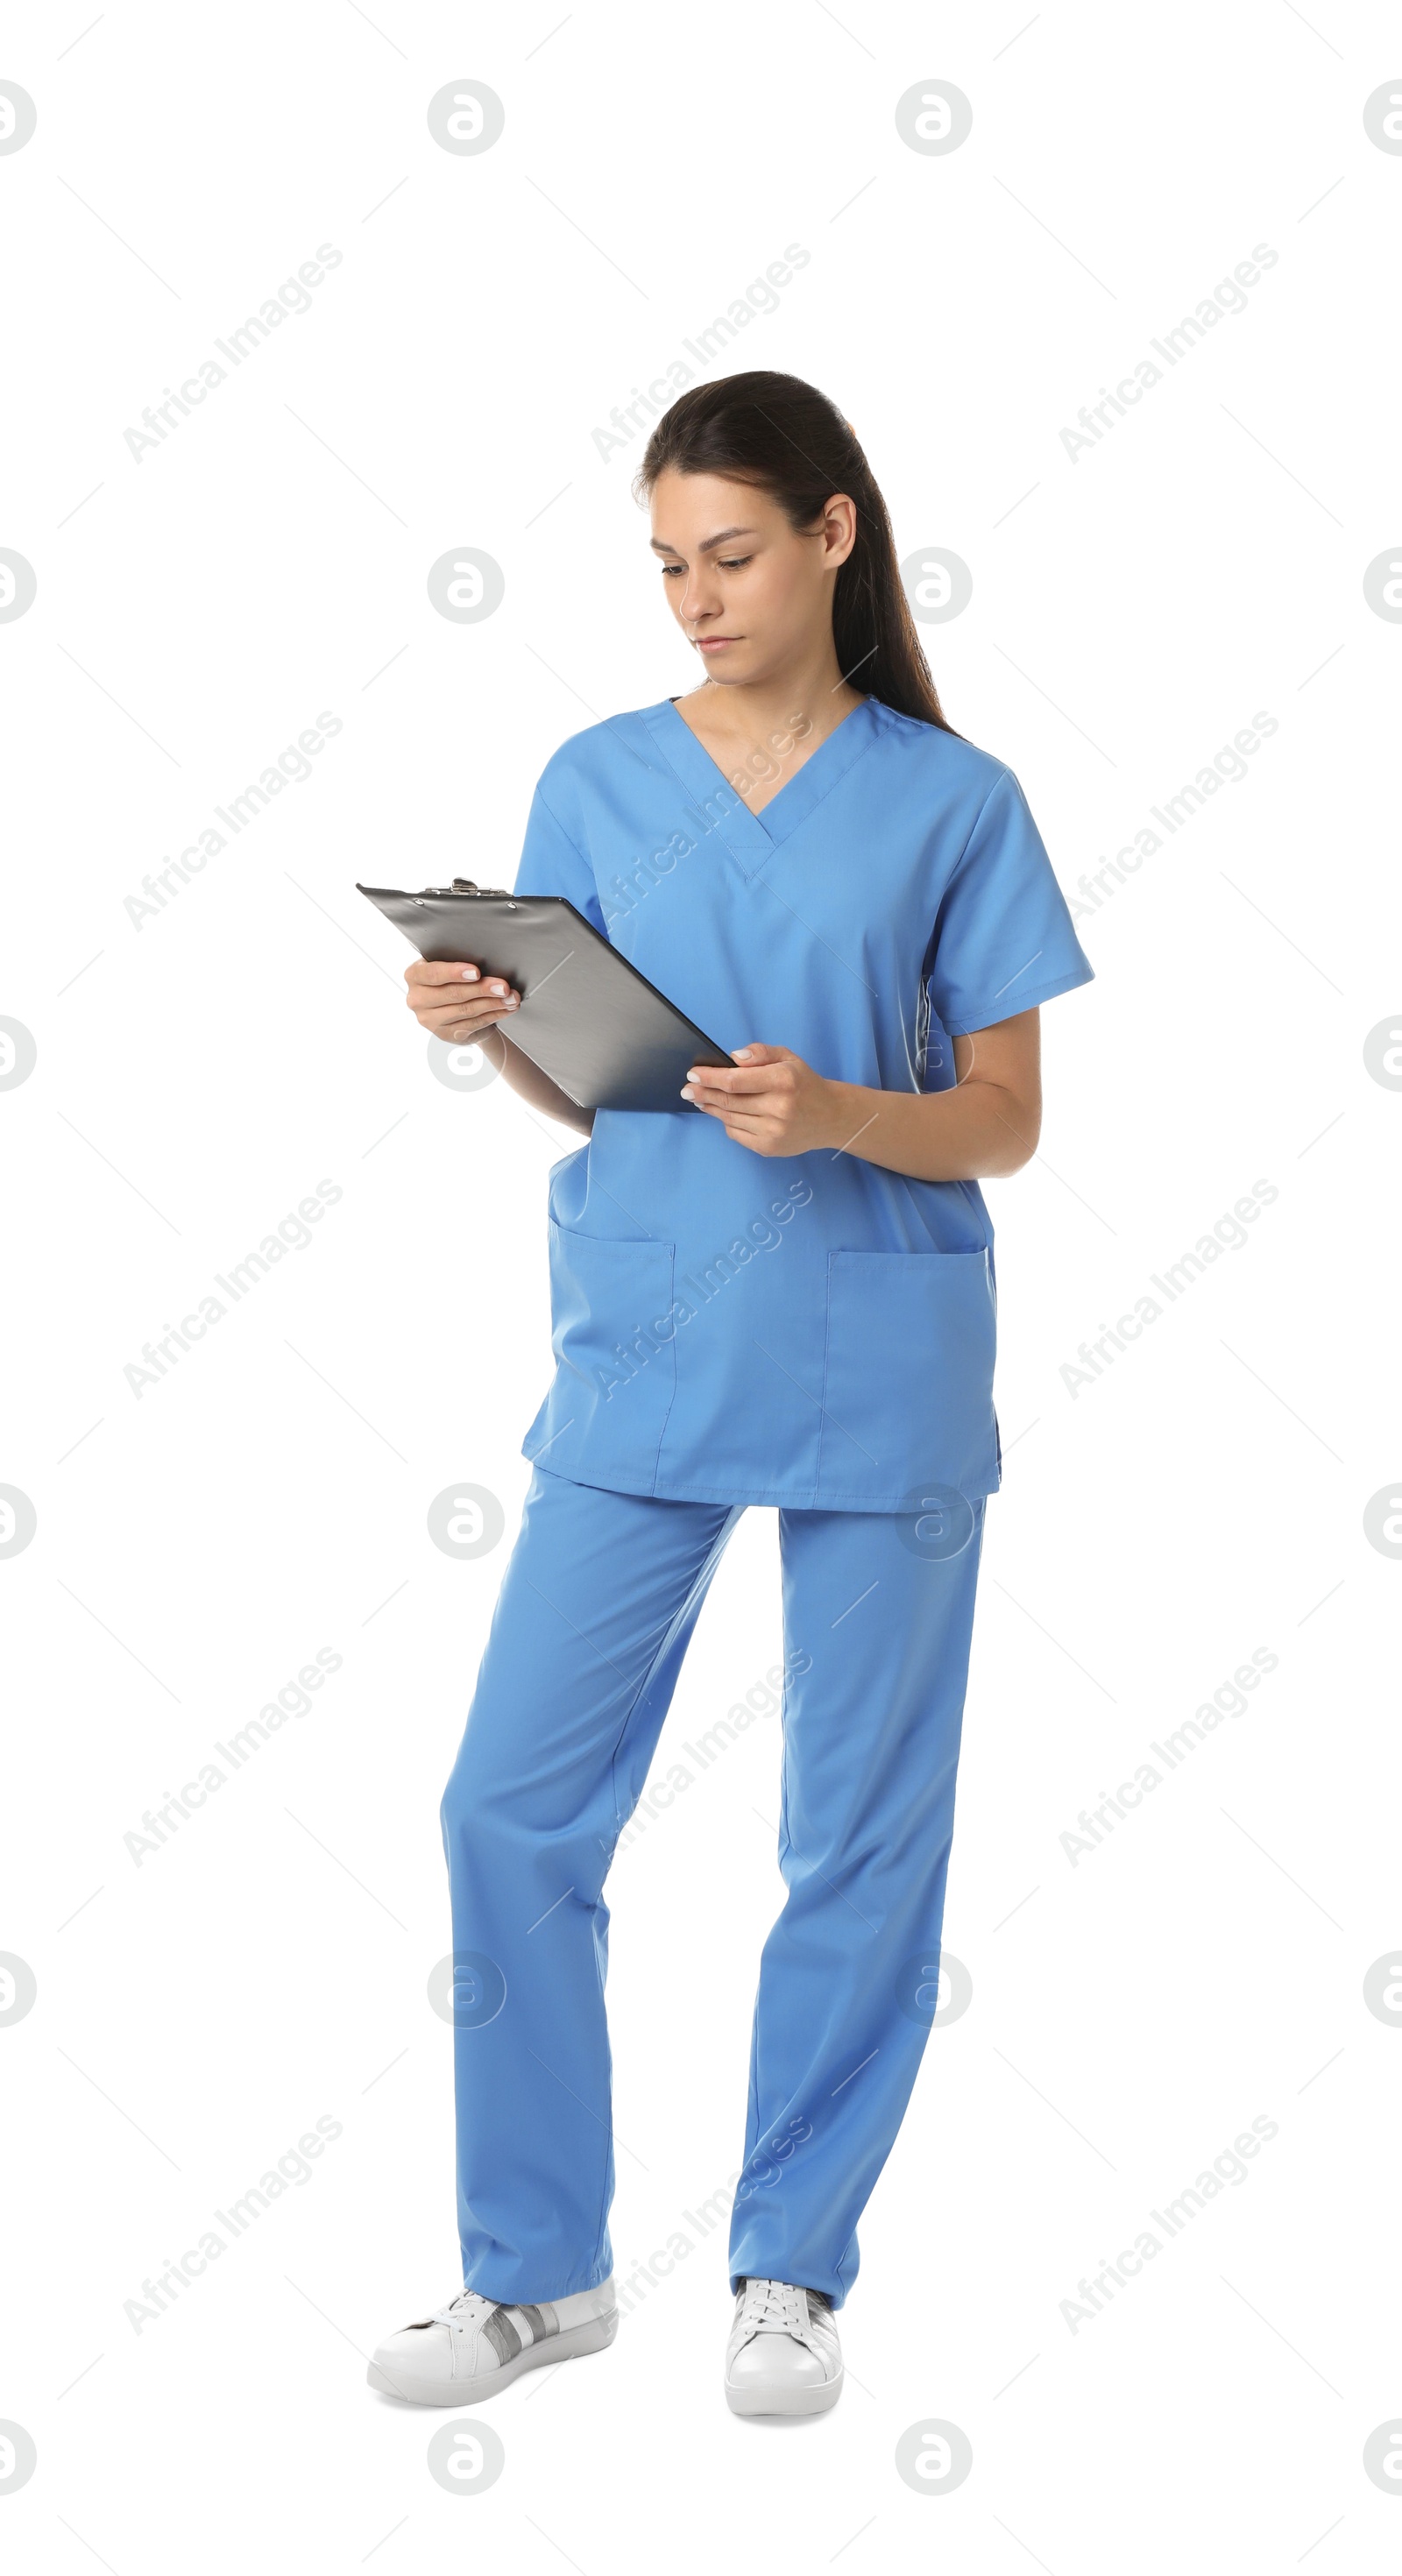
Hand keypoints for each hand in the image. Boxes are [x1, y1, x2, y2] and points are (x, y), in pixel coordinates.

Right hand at [405, 955, 519, 1044]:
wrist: (454, 1006)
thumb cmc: (454, 978)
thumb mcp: (450, 966)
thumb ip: (459, 961)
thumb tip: (489, 960)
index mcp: (414, 976)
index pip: (432, 974)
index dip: (454, 973)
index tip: (476, 972)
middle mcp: (416, 999)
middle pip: (452, 994)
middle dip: (482, 989)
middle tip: (503, 986)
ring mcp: (429, 1020)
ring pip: (465, 1010)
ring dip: (493, 1003)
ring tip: (511, 997)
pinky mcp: (445, 1034)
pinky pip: (473, 1024)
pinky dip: (494, 1015)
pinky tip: (507, 1008)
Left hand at [680, 1043, 839, 1156]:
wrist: (829, 1117)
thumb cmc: (804, 1084)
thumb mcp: (788, 1057)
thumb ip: (760, 1053)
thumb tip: (733, 1058)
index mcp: (783, 1080)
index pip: (735, 1080)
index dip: (709, 1077)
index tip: (693, 1074)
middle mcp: (779, 1108)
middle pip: (727, 1101)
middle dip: (703, 1093)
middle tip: (687, 1089)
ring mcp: (774, 1131)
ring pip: (729, 1118)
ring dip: (711, 1108)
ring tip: (700, 1099)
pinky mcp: (769, 1148)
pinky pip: (736, 1134)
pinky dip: (727, 1122)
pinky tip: (724, 1114)